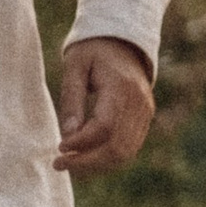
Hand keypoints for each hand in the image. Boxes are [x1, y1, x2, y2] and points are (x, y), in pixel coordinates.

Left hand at [54, 36, 155, 175]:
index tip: (60, 148)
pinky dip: (106, 159)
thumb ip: (72, 99)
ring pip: (124, 154)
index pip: (104, 127)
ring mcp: (146, 113)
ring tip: (70, 164)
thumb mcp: (75, 66)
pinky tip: (85, 157)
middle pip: (117, 148)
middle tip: (59, 164)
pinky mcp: (145, 119)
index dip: (81, 143)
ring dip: (96, 165)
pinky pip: (128, 149)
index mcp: (122, 87)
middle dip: (87, 162)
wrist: (123, 41)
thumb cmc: (93, 51)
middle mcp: (139, 103)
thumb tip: (67, 135)